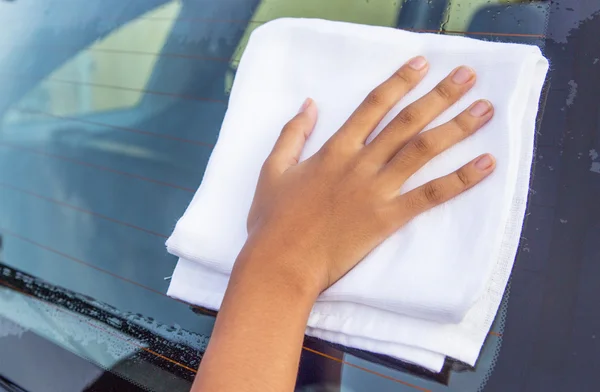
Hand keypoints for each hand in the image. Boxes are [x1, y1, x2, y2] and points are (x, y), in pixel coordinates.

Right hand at [242, 56, 494, 296]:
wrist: (282, 262)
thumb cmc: (273, 220)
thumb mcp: (273, 170)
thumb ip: (292, 134)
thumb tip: (309, 103)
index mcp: (334, 150)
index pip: (373, 106)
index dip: (399, 82)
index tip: (422, 64)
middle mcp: (361, 163)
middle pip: (407, 122)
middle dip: (440, 95)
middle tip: (468, 76)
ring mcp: (377, 190)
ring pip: (423, 151)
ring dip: (457, 128)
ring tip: (485, 110)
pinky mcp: (388, 218)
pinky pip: (430, 195)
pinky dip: (460, 180)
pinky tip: (485, 164)